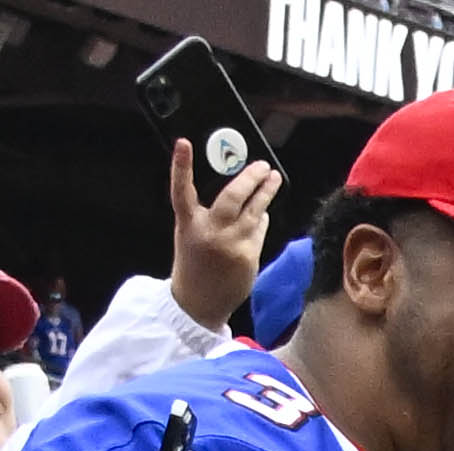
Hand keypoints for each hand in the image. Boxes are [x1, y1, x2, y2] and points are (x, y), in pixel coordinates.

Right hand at [163, 139, 277, 330]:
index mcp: (188, 225)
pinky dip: (261, 219)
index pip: (181, 191)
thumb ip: (206, 214)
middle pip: (233, 197)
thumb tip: (238, 191)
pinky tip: (262, 214)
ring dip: (266, 192)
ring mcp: (231, 245)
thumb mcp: (190, 234)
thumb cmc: (194, 264)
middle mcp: (210, 233)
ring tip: (273, 179)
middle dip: (250, 177)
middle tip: (262, 165)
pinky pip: (260, 229)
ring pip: (254, 211)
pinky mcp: (248, 256)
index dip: (180, 166)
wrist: (199, 304)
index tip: (183, 144)